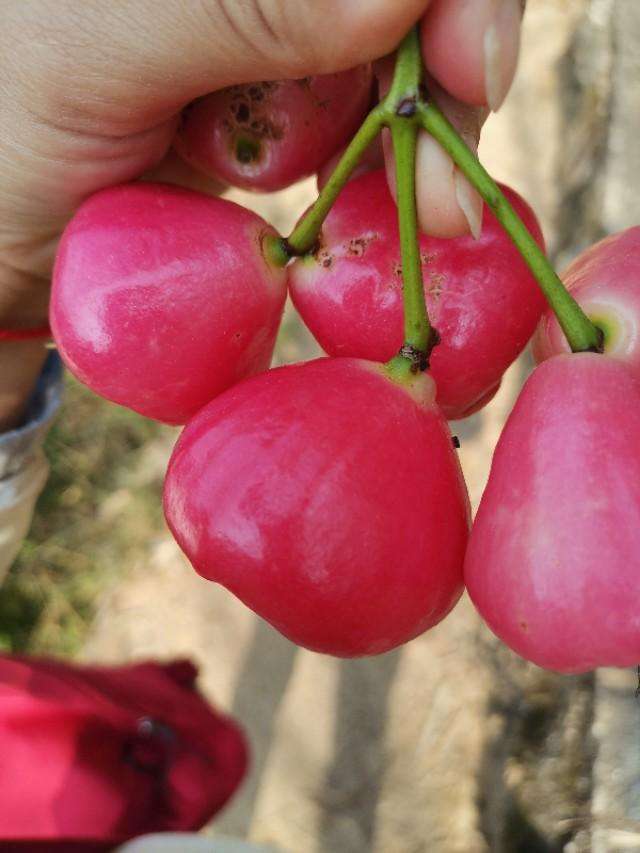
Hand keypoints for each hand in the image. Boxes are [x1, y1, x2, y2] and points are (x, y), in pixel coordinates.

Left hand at [0, 0, 522, 427]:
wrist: (0, 238)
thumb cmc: (7, 131)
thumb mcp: (102, 53)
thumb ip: (241, 7)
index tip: (471, 70)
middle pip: (410, 14)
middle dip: (447, 92)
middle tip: (450, 199)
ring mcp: (278, 57)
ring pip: (400, 83)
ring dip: (422, 157)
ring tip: (423, 222)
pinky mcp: (282, 129)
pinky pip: (364, 146)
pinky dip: (384, 189)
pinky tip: (366, 223)